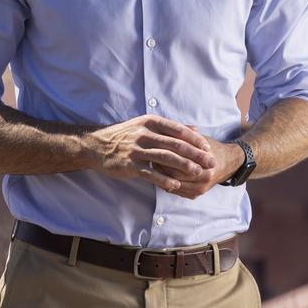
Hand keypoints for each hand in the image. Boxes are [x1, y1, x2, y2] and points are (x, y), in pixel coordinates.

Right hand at [84, 115, 216, 192]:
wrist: (97, 145)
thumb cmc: (125, 135)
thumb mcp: (146, 125)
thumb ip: (171, 128)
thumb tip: (195, 130)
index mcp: (150, 122)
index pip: (178, 130)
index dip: (195, 139)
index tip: (208, 147)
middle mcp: (144, 134)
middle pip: (175, 144)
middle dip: (196, 154)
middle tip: (210, 162)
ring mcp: (136, 150)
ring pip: (165, 158)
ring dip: (184, 166)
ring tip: (197, 172)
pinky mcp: (129, 165)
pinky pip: (150, 173)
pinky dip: (164, 179)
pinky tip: (175, 185)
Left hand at [153, 127, 244, 199]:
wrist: (228, 163)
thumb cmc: (210, 147)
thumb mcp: (200, 137)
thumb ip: (185, 133)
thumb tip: (167, 127)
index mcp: (205, 161)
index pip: (178, 160)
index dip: (164, 154)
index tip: (154, 147)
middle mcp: (204, 177)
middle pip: (174, 175)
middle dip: (160, 167)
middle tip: (150, 158)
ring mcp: (200, 188)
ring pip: (174, 185)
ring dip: (161, 177)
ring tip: (152, 168)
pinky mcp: (196, 195)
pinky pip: (177, 192)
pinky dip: (167, 185)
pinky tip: (159, 177)